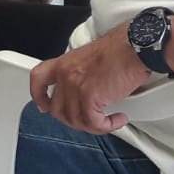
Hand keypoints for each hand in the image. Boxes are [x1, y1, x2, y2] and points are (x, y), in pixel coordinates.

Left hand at [28, 23, 150, 133]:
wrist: (134, 48)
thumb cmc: (120, 49)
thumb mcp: (90, 58)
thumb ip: (81, 73)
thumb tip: (85, 90)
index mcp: (64, 63)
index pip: (38, 79)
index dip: (39, 96)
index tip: (43, 106)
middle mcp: (66, 74)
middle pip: (58, 109)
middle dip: (74, 120)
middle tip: (90, 120)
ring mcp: (75, 86)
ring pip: (75, 120)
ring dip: (94, 125)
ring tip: (109, 120)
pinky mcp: (90, 97)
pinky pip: (93, 123)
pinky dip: (107, 126)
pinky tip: (117, 119)